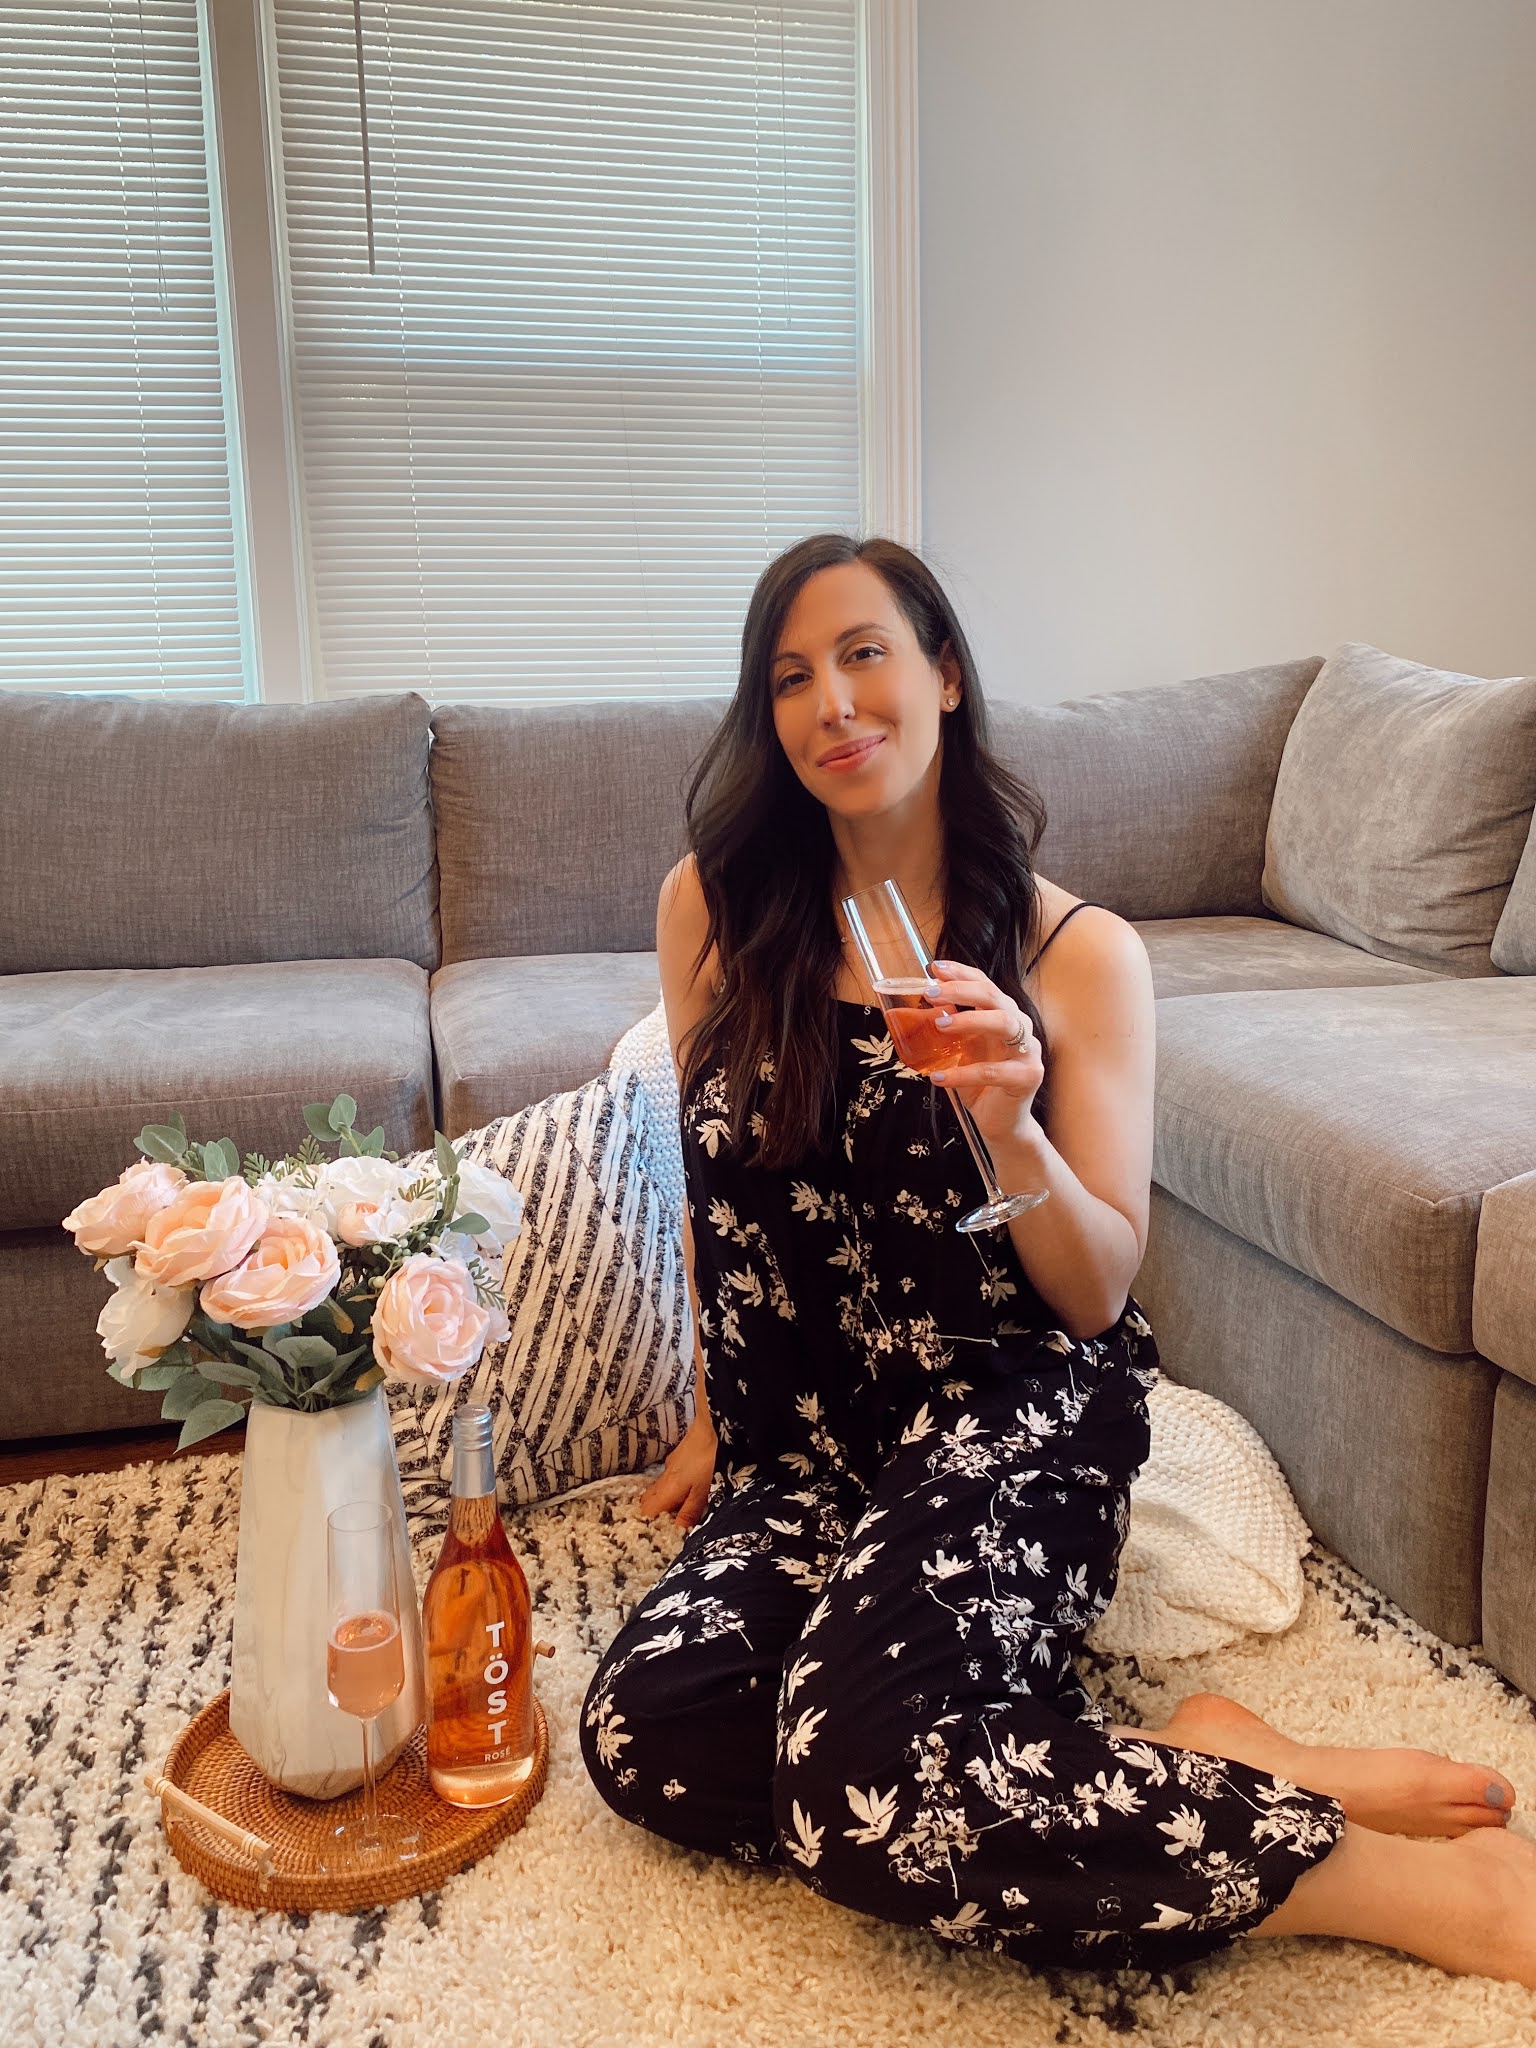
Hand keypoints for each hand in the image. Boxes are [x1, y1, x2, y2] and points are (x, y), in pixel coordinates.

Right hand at [637, 1409, 717, 1528]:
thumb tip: (678, 1530)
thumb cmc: (705, 1461)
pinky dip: (669, 1491)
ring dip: (661, 1503)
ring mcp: (666, 1470)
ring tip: (674, 1513)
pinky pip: (665, 1482)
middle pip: (647, 1502)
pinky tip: (682, 1493)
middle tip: (665, 1525)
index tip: (659, 1532)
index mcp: (666, 1491)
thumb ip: (689, 1511)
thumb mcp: (702, 1490)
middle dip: (652, 1514)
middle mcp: (661, 1481)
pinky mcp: (674, 1462)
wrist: (704, 1427)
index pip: (646, 1512)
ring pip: (656, 1492)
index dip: (650, 1523)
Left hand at [922, 958, 1044, 1152]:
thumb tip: (916, 1007)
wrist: (1001, 1122)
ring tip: (939, 1025)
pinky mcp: (1027, 1077)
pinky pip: (994, 1071)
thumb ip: (949, 1028)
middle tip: (931, 993)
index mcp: (1004, 1015)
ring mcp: (1028, 1051)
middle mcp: (1020, 1027)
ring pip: (1004, 1024)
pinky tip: (939, 1077)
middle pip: (995, 997)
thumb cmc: (980, 1083)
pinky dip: (963, 1073)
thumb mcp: (961, 1050)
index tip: (935, 968)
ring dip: (969, 1020)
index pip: (985, 985)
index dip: (962, 973)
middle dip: (962, 991)